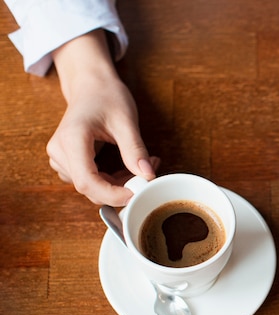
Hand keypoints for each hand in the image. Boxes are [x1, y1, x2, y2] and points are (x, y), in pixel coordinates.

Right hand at [47, 30, 157, 205]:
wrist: (91, 85)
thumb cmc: (106, 96)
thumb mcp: (126, 121)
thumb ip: (135, 150)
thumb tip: (147, 176)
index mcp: (71, 140)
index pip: (87, 182)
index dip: (113, 194)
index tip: (136, 193)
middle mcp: (60, 151)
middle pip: (89, 188)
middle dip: (121, 188)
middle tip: (147, 173)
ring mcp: (60, 157)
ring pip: (92, 186)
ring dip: (118, 183)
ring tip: (140, 164)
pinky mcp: (67, 161)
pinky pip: (90, 180)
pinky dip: (111, 180)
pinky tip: (127, 166)